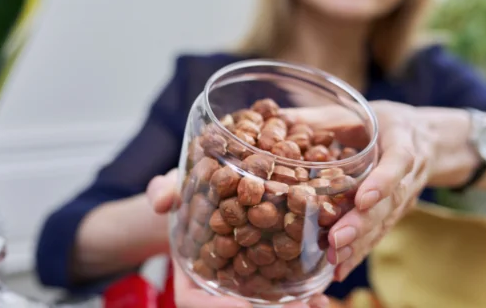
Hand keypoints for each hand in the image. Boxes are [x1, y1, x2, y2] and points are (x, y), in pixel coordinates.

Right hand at [147, 170, 331, 307]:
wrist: (206, 196)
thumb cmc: (186, 193)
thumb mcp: (172, 188)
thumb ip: (162, 191)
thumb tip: (164, 201)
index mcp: (189, 273)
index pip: (192, 303)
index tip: (242, 306)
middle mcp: (217, 285)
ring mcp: (242, 284)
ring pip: (262, 307)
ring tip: (317, 303)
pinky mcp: (265, 275)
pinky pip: (281, 295)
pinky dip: (302, 300)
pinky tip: (323, 297)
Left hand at [284, 101, 434, 281]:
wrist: (431, 141)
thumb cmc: (387, 122)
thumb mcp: (360, 112)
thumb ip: (323, 118)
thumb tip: (279, 118)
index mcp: (403, 142)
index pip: (398, 162)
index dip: (383, 182)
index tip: (362, 199)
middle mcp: (408, 175)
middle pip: (388, 203)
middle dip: (361, 224)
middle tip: (336, 240)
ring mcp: (404, 198)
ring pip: (383, 223)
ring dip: (358, 244)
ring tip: (334, 259)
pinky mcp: (396, 214)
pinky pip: (379, 234)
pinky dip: (360, 252)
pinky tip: (340, 269)